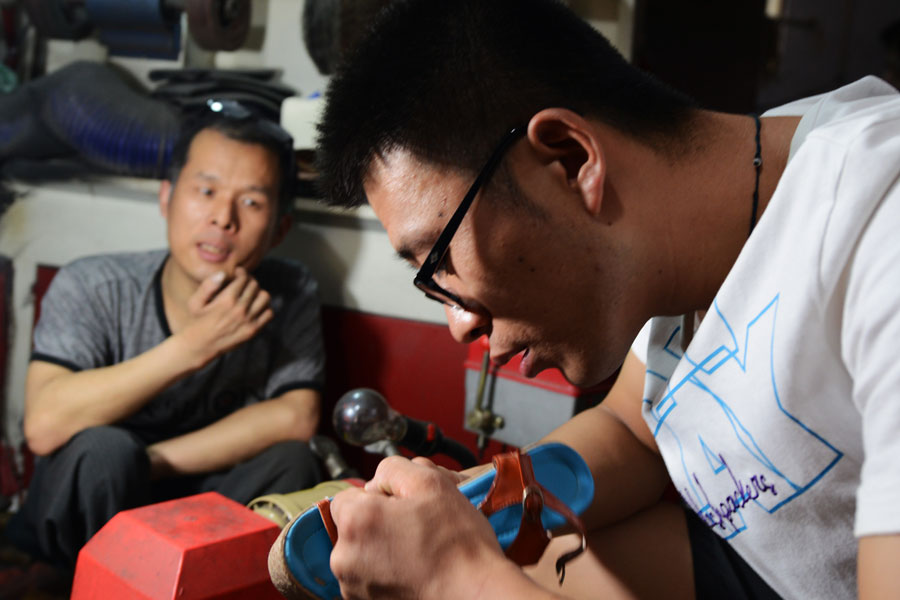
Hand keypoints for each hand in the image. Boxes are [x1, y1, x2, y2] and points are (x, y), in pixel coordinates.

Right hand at [177, 267, 272, 366]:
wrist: (200, 346)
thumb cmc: (196, 321)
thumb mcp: (195, 302)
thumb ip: (208, 286)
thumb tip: (223, 274)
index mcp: (226, 300)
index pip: (243, 278)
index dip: (241, 272)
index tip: (238, 273)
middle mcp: (240, 309)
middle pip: (254, 285)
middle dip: (249, 281)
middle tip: (243, 283)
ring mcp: (248, 321)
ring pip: (264, 297)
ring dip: (258, 293)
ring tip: (250, 295)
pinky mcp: (253, 330)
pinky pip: (269, 314)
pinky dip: (264, 308)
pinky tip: (254, 308)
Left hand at [329, 456, 507, 599]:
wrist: (476, 594)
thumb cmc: (457, 544)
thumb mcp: (431, 482)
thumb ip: (392, 468)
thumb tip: (376, 482)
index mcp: (355, 521)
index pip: (349, 495)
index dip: (378, 496)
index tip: (405, 507)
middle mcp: (344, 558)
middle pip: (354, 525)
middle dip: (380, 522)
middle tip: (417, 527)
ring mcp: (354, 587)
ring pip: (362, 552)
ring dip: (384, 548)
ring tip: (419, 551)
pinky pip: (371, 576)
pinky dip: (388, 572)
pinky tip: (416, 569)